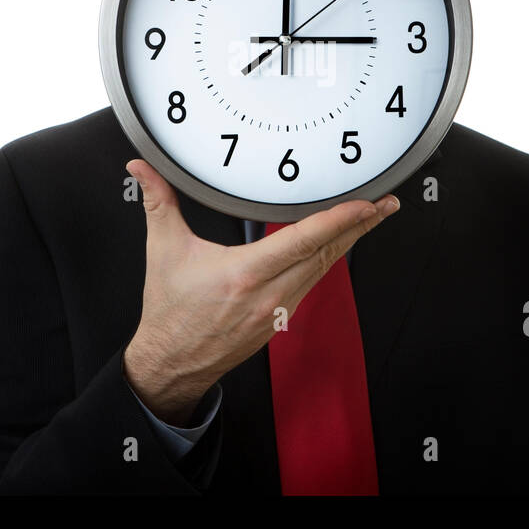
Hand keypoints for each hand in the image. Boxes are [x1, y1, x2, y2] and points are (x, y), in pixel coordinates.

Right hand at [121, 158, 398, 425]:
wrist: (172, 361)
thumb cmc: (170, 310)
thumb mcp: (162, 250)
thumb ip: (157, 202)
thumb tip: (140, 167)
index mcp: (245, 274)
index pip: (304, 240)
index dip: (340, 220)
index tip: (366, 203)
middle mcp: (269, 294)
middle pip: (328, 254)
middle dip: (361, 226)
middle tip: (387, 202)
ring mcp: (279, 309)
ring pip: (325, 269)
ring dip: (351, 242)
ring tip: (373, 217)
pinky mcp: (281, 318)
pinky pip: (313, 283)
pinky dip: (330, 260)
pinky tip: (340, 245)